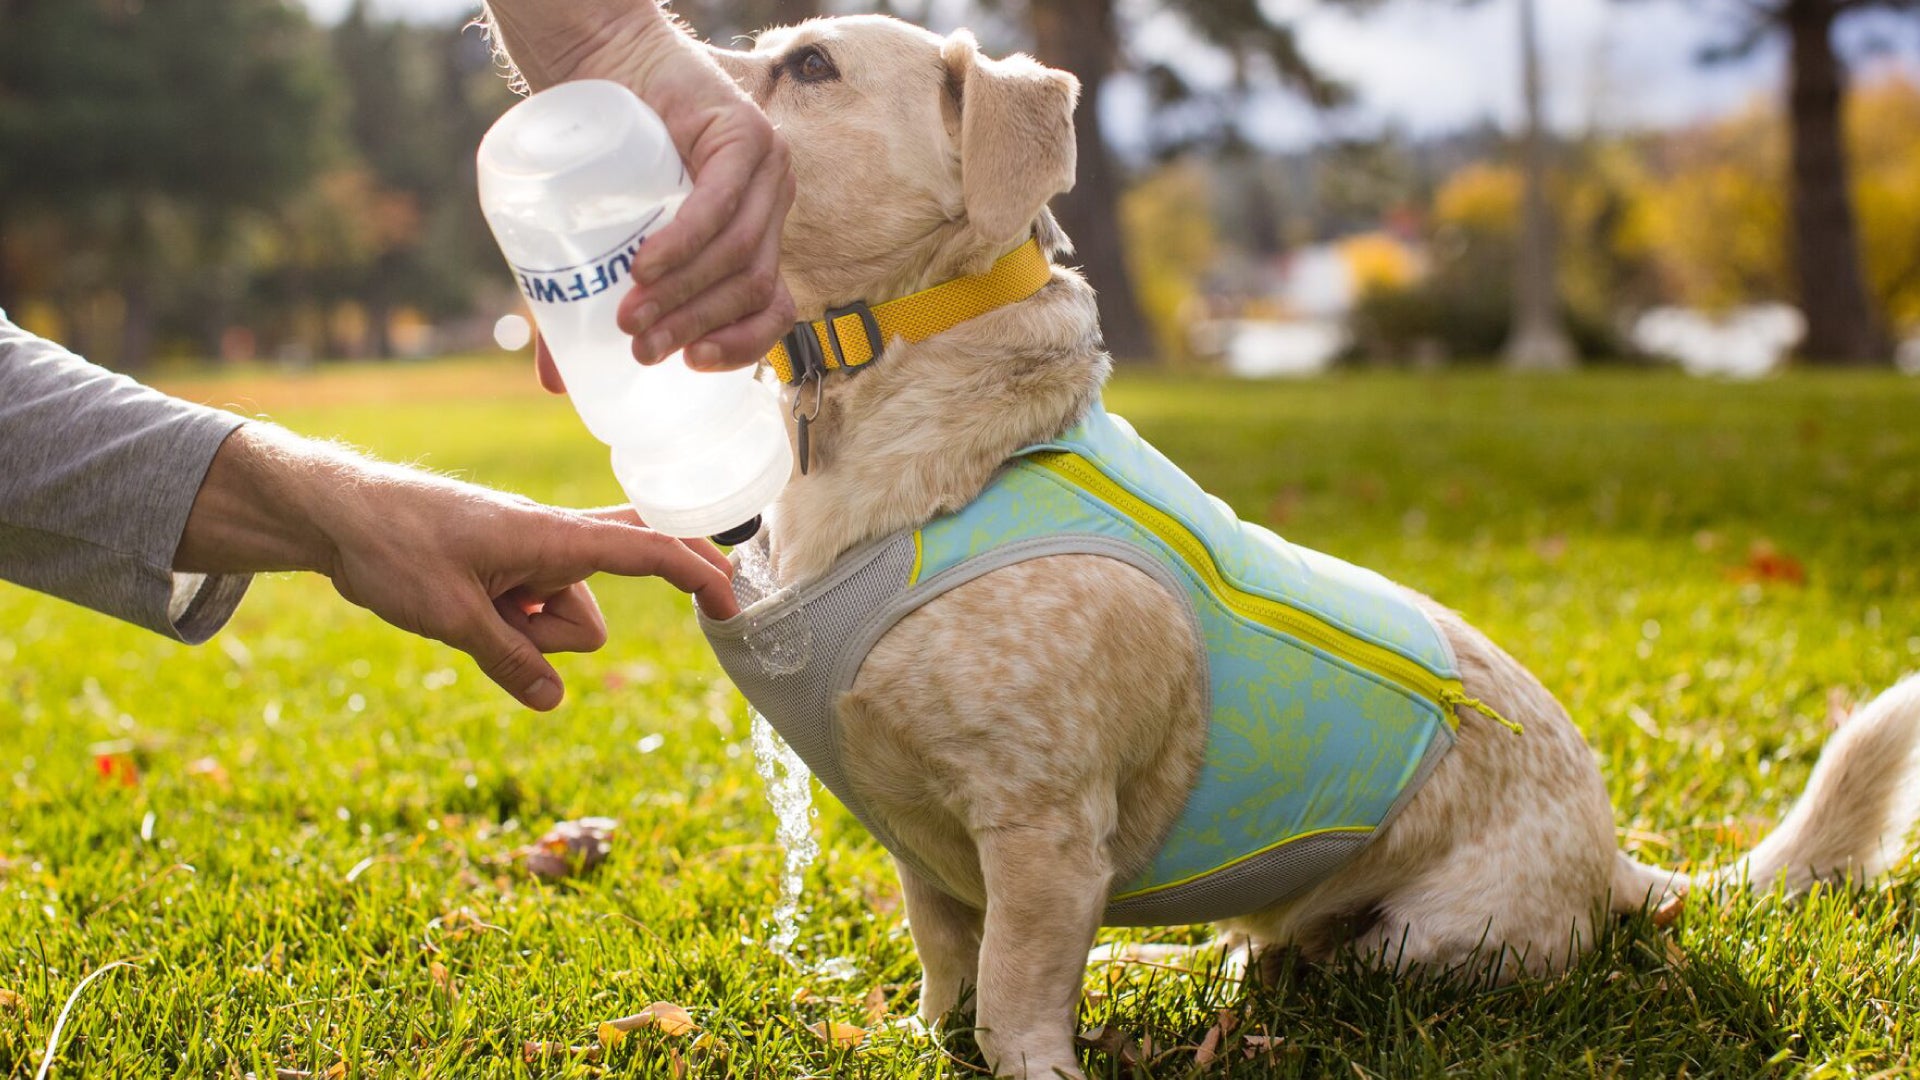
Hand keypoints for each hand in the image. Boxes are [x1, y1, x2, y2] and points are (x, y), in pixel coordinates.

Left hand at [176, 424, 739, 710]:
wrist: (336, 511)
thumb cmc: (393, 547)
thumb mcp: (449, 616)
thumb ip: (508, 660)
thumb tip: (552, 702)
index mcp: (552, 537)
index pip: (646, 549)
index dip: (695, 575)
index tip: (732, 600)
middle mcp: (553, 539)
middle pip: (628, 569)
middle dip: (641, 589)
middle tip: (679, 604)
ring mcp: (533, 551)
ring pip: (571, 614)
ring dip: (532, 629)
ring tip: (467, 608)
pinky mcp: (511, 565)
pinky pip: (540, 609)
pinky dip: (519, 620)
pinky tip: (468, 607)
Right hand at [613, 66, 794, 373]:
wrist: (601, 65)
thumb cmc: (606, 158)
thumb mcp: (606, 238)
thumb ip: (589, 304)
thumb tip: (556, 384)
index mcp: (757, 238)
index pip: (775, 309)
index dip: (742, 346)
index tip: (692, 366)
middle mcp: (772, 206)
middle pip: (755, 287)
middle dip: (697, 326)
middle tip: (641, 348)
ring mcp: (767, 169)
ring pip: (742, 253)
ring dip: (687, 292)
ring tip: (633, 312)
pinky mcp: (745, 135)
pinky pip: (721, 203)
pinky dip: (686, 241)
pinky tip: (648, 265)